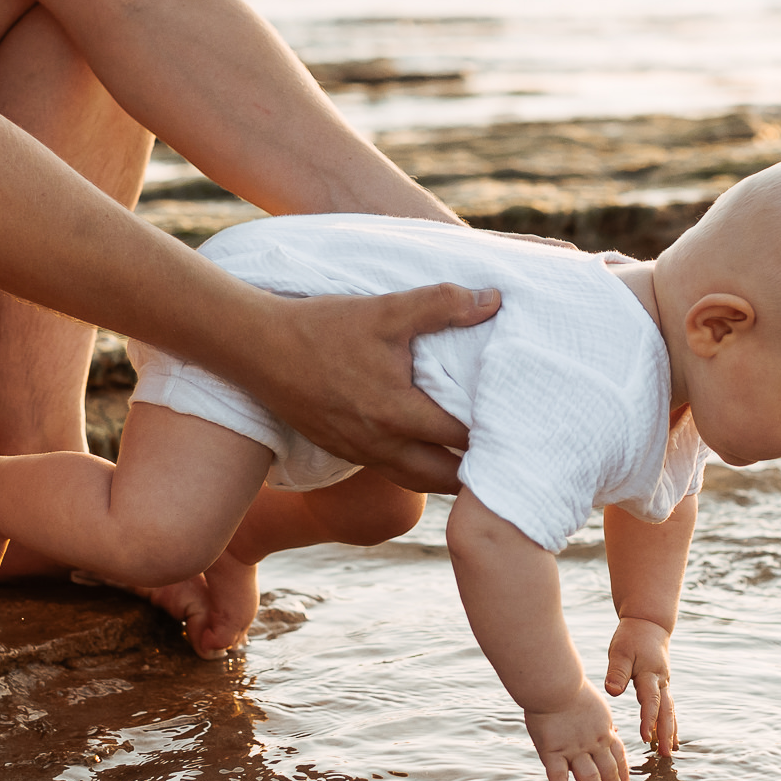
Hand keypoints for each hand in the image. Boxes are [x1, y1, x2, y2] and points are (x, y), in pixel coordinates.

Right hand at [247, 286, 499, 490]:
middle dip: (478, 469)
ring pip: (418, 480)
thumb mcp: (385, 310)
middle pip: (446, 477)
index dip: (496, 432)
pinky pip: (391, 470)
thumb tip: (493, 300)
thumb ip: (441, 304)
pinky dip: (417, 466)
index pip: (463, 438)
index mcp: (398, 414)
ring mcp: (359, 452)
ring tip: (475, 455)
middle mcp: (381, 445)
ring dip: (448, 473)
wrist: (258, 349)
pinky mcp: (342, 450)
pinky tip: (426, 446)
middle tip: (506, 449)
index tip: (522, 420)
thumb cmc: (322, 328)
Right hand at [524, 680, 629, 780]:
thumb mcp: (595, 703)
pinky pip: (558, 777)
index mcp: (604, 731)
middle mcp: (593, 743)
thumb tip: (609, 730)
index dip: (623, 780)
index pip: (618, 760)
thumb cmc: (568, 686)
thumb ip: (600, 721)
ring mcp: (574, 748)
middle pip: (609, 775)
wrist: (554, 680)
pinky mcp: (553, 750)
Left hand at [604, 618, 677, 751]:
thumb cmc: (631, 637)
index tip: (645, 738)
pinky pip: (667, 706)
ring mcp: (664, 683)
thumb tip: (612, 692)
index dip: (648, 720)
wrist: (648, 623)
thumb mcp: (620, 651)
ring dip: (670, 730)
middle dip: (666, 733)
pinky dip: (669, 722)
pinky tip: (668, 736)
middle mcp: (661, 680)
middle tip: (667, 754)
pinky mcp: (662, 684)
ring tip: (671, 751)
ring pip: (670, 710)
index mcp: (650, 674)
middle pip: (667, 710)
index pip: (651, 701)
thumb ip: (617, 672)